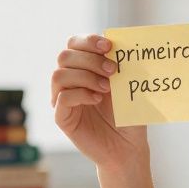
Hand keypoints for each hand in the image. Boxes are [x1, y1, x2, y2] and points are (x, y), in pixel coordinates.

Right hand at [51, 34, 148, 169]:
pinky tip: (97, 100)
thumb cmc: (128, 115)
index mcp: (83, 68)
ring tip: (106, 88)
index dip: (88, 40)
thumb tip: (116, 44)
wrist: (128, 147)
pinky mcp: (63, 118)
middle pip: (65, 56)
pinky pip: (61, 98)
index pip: (74, 44)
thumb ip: (118, 65)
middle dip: (90, 59)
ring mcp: (63, 99)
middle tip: (113, 70)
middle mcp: (70, 81)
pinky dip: (80, 94)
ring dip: (85, 76)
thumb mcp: (126, 85)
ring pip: (59, 75)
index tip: (108, 46)